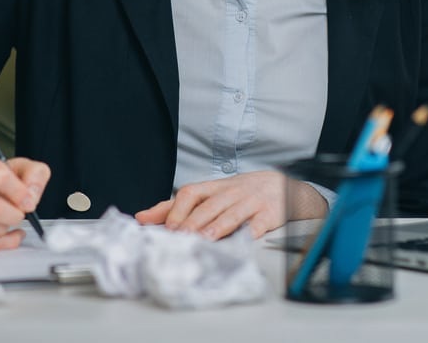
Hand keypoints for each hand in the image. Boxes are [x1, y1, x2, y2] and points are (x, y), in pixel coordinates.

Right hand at [0, 155, 50, 250]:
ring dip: (4, 228)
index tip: (28, 201)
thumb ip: (33, 174)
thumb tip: (31, 196)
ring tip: (10, 221)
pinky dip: (1, 243)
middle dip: (13, 214)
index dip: (18, 191)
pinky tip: (8, 235)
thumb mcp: (17, 168)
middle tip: (20, 213)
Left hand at [134, 171, 326, 239]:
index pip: (192, 193)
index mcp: (216, 187)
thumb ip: (178, 206)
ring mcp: (252, 202)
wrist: (284, 187)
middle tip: (179, 239)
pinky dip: (249, 232)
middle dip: (192, 223)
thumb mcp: (212, 194)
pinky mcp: (270, 214)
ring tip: (203, 240)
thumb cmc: (242, 194)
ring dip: (215, 228)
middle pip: (209, 206)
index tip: (166, 228)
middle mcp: (232, 192)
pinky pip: (258, 224)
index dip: (178, 210)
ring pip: (231, 214)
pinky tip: (240, 241)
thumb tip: (143, 217)